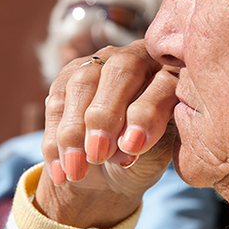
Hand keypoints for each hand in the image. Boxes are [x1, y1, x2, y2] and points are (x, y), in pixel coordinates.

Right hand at [38, 40, 179, 228]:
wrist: (114, 171)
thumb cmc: (147, 157)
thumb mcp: (157, 153)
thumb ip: (150, 139)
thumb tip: (129, 143)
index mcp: (173, 71)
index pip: (162, 82)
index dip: (146, 113)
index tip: (132, 148)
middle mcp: (137, 56)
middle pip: (120, 70)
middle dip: (106, 114)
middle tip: (97, 154)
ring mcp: (99, 64)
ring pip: (82, 84)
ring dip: (75, 131)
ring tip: (76, 170)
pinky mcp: (67, 79)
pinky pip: (56, 104)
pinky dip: (54, 142)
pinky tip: (60, 172)